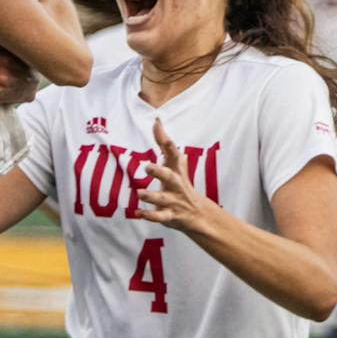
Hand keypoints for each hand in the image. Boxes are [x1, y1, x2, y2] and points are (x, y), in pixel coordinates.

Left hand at [134, 118, 215, 233]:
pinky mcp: (170, 215)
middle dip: (159, 172)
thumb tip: (156, 120)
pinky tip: (138, 213)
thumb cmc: (181, 183)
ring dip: (151, 196)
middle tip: (147, 167)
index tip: (158, 129)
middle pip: (169, 177)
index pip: (174, 154)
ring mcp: (174, 200)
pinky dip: (149, 215)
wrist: (198, 213)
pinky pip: (160, 217)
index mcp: (176, 170)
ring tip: (139, 193)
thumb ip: (164, 143)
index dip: (167, 143)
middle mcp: (176, 184)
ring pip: (162, 199)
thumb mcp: (175, 163)